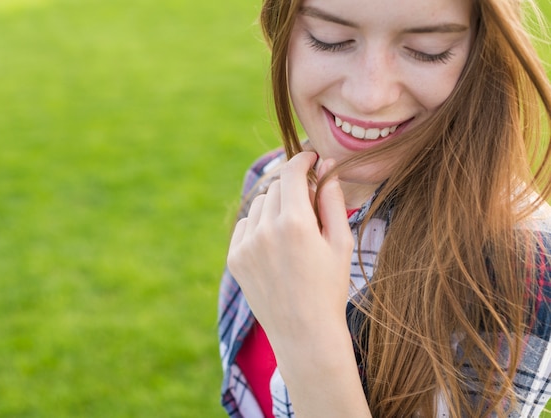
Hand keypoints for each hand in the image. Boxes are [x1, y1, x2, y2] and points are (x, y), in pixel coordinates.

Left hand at [227, 151, 353, 346]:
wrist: (304, 332)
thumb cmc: (330, 287)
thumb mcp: (340, 242)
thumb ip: (332, 200)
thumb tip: (326, 166)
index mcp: (295, 223)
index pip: (291, 172)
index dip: (302, 159)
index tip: (310, 158)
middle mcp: (265, 230)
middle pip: (276, 186)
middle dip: (293, 188)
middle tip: (309, 207)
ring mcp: (246, 245)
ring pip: (259, 204)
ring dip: (276, 207)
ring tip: (293, 233)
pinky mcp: (234, 257)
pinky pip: (245, 225)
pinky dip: (259, 226)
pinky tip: (275, 247)